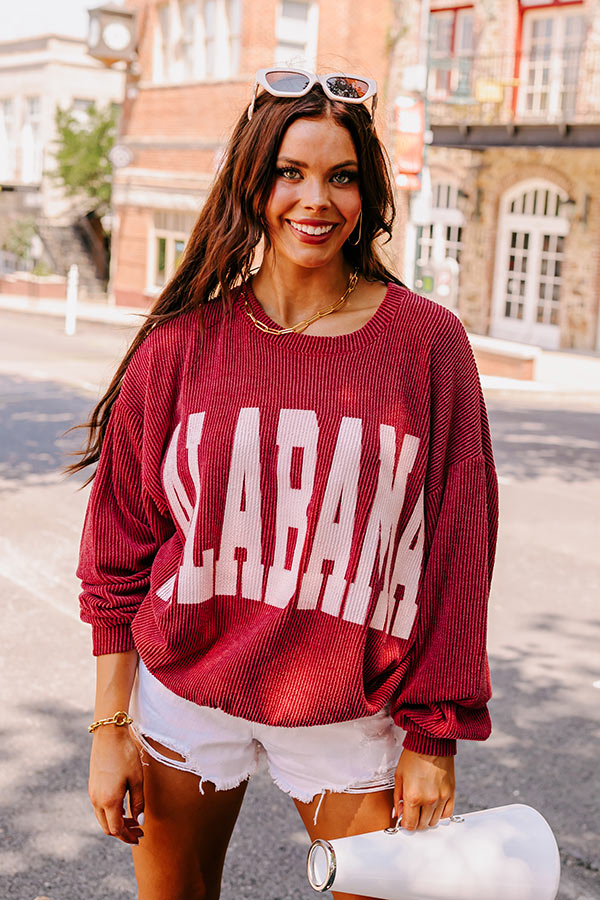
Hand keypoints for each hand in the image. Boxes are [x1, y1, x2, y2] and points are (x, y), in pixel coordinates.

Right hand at [88, 726, 144, 843]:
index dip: (128, 836)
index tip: (140, 837)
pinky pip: (100, 808)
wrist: (108, 734)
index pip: (117, 829)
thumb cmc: (125, 754)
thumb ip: (138, 802)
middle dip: (123, 832)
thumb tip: (140, 821)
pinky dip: (111, 813)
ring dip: (117, 823)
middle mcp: (97, 800)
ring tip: (133, 819)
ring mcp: (92, 793)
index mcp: (109, 801)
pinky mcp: (92, 786)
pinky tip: (123, 807)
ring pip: (103, 818)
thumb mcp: (137, 779)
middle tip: (139, 830)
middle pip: (108, 827)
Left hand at [393, 747, 454, 830]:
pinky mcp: (451, 793)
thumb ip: (398, 798)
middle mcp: (428, 800)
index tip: (405, 820)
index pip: (410, 825)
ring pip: (435, 822)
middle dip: (416, 822)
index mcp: (413, 797)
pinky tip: (434, 806)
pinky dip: (440, 814)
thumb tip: (399, 814)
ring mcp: (441, 797)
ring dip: (427, 818)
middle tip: (412, 812)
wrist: (431, 743)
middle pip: (422, 825)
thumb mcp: (399, 776)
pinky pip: (447, 813)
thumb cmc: (413, 756)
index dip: (406, 825)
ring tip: (422, 808)